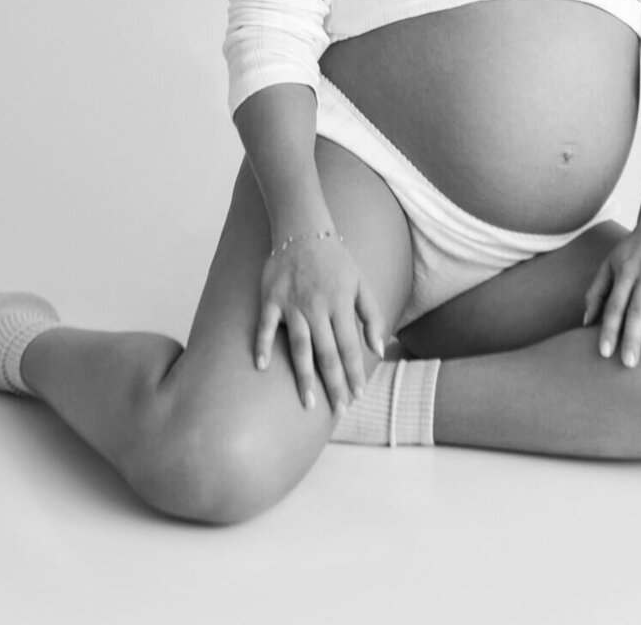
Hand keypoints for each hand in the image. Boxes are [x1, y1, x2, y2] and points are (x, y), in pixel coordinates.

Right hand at [255, 233, 387, 418]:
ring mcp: (293, 304)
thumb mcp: (361, 283)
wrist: (304, 231)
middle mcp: (317, 308)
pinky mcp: (272, 298)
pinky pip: (266, 325)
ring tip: (307, 401)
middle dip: (334, 384)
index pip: (350, 347)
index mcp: (341, 305)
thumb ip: (372, 315)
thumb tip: (378, 348)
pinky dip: (262, 345)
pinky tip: (261, 366)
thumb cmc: (336, 260)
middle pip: (327, 353)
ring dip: (303, 376)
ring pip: (300, 346)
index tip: (357, 395)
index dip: (354, 373)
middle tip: (337, 410)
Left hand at [581, 207, 640, 367]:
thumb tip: (584, 322)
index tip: (604, 353)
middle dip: (632, 335)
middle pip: (637, 307)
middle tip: (629, 363)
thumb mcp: (611, 263)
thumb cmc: (635, 247)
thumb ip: (597, 291)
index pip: (614, 305)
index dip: (609, 328)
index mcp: (625, 273)